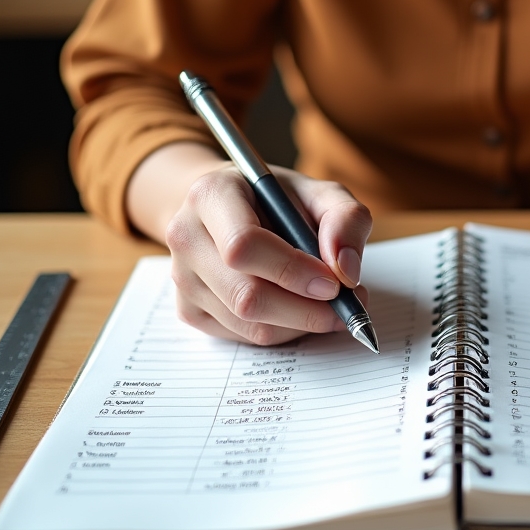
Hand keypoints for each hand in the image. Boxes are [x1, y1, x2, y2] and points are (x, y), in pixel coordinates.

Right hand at [128, 144, 372, 344]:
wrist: (234, 208)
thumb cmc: (279, 200)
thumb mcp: (321, 193)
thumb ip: (346, 219)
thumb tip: (347, 271)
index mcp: (211, 195)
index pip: (243, 246)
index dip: (292, 271)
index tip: (334, 283)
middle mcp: (186, 237)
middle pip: (245, 295)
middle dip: (305, 309)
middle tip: (345, 306)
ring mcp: (182, 278)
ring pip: (247, 323)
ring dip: (299, 323)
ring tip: (329, 305)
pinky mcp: (189, 309)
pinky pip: (242, 337)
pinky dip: (282, 331)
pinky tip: (299, 309)